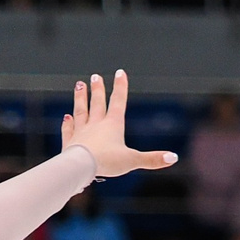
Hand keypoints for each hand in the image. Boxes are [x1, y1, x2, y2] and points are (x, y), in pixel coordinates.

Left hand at [61, 70, 176, 179]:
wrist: (80, 167)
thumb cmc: (107, 162)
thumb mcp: (133, 160)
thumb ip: (152, 159)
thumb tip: (173, 158)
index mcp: (113, 124)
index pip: (118, 101)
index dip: (120, 87)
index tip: (120, 73)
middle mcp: (96, 124)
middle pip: (97, 103)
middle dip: (98, 89)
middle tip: (95, 76)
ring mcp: (81, 132)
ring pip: (81, 111)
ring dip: (80, 98)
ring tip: (79, 85)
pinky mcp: (69, 143)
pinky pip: (69, 130)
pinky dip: (68, 123)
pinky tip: (66, 117)